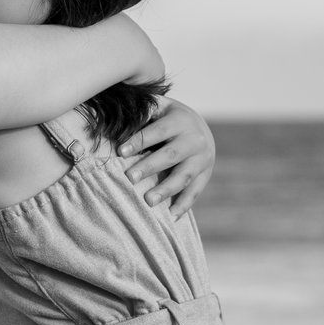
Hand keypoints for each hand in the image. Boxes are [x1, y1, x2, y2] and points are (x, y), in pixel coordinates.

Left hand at [120, 96, 214, 214]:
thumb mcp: (160, 107)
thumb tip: (118, 119)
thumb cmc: (169, 118)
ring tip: (148, 201)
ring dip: (166, 189)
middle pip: (171, 155)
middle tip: (131, 177)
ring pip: (184, 176)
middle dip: (150, 167)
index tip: (120, 151)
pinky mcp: (205, 175)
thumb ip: (144, 111)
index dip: (139, 140)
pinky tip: (170, 216)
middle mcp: (194, 140)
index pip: (158, 131)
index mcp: (180, 120)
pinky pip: (194, 192)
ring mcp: (202, 159)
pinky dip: (183, 205)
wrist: (201, 129)